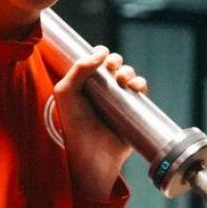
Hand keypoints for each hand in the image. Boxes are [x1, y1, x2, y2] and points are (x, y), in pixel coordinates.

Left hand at [53, 46, 147, 198]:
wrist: (93, 155)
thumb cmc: (75, 127)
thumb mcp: (66, 94)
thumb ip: (77, 70)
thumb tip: (100, 52)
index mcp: (83, 85)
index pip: (94, 62)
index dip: (100, 54)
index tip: (102, 54)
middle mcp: (101, 91)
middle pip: (114, 66)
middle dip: (116, 61)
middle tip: (112, 67)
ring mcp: (118, 100)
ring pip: (128, 76)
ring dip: (128, 71)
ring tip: (123, 80)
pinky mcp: (132, 111)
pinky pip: (140, 92)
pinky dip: (140, 84)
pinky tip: (135, 87)